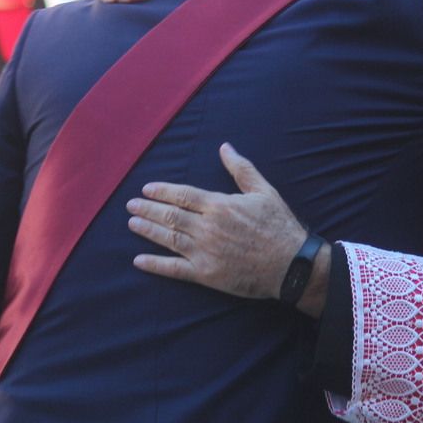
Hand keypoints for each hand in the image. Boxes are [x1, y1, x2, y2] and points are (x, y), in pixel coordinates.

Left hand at [127, 143, 324, 313]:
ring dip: (147, 230)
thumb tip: (225, 147)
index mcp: (219, 205)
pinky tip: (139, 260)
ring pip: (168, 238)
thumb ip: (241, 169)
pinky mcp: (206, 274)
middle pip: (170, 216)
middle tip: (131, 205)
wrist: (291, 266)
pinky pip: (174, 269)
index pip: (182, 195)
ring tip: (132, 223)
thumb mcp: (264, 191)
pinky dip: (155, 265)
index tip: (146, 189)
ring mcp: (205, 252)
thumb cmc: (279, 226)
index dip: (162, 191)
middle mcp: (207, 227)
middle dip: (148, 209)